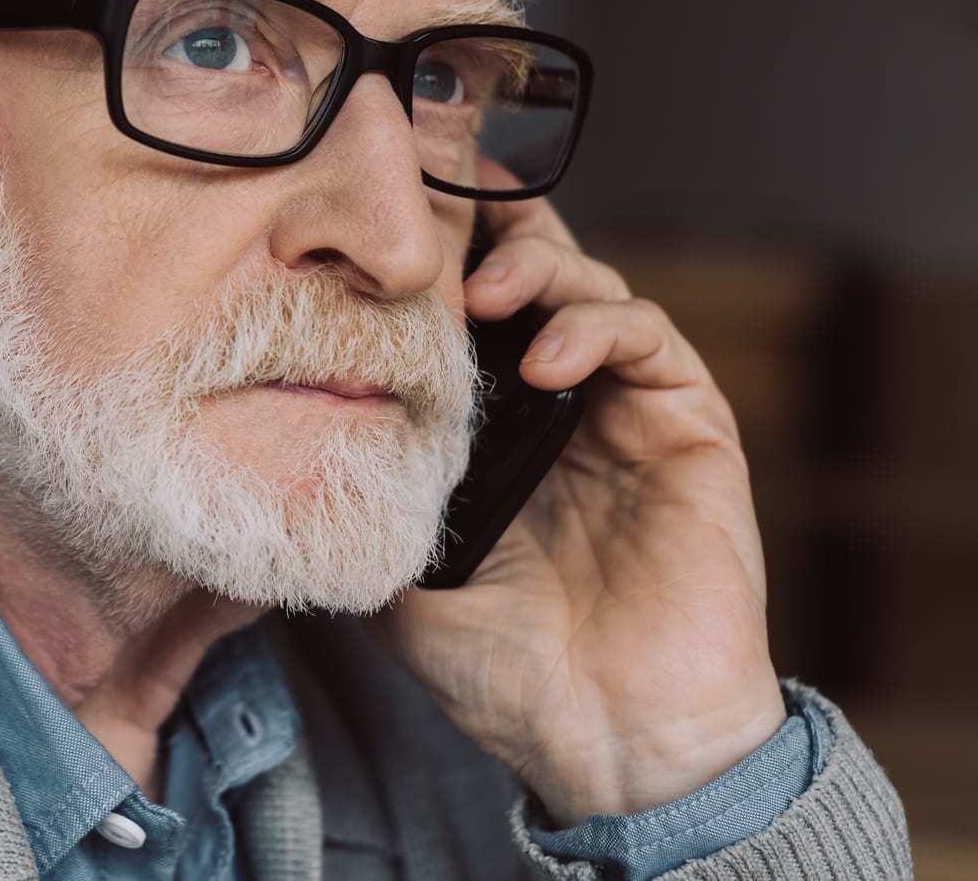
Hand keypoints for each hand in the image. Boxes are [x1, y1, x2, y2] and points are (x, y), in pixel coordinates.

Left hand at [381, 191, 785, 824]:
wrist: (605, 744)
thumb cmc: (502, 672)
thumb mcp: (400, 574)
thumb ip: (365, 500)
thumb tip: (286, 442)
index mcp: (489, 431)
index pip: (464, 314)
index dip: (433, 262)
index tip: (378, 233)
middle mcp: (558, 407)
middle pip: (531, 275)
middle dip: (487, 235)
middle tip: (437, 232)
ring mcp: (625, 413)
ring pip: (592, 288)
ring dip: (539, 272)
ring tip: (485, 297)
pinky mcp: (690, 428)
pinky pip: (650, 341)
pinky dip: (599, 328)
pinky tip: (547, 358)